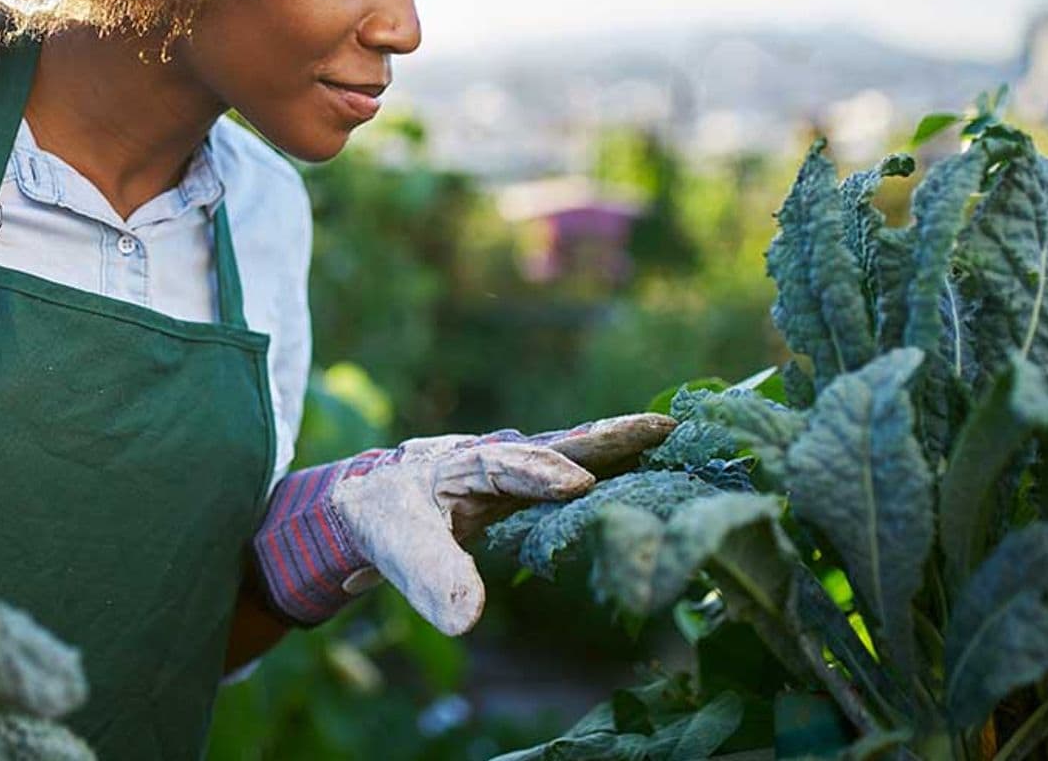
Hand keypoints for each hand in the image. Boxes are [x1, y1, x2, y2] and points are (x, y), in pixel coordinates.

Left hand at [252, 413, 674, 635]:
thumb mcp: (400, 550)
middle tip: (661, 428)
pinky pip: (578, 466)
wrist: (375, 499)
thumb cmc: (386, 522)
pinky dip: (615, 462)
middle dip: (604, 437)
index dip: (538, 474)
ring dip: (619, 444)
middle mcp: (496, 455)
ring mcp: (518, 463)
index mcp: (460, 465)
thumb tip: (466, 620)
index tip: (578, 484)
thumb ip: (432, 578)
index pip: (503, 467)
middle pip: (556, 443)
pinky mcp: (532, 479)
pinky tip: (653, 467)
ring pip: (573, 450)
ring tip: (672, 438)